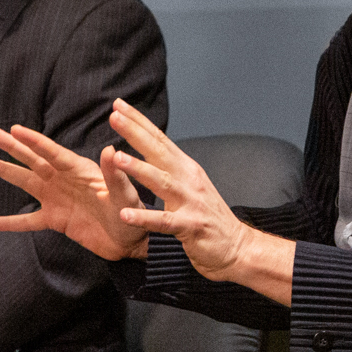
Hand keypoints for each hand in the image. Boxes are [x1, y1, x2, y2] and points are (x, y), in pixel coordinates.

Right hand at [0, 126, 149, 260]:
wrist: (130, 241)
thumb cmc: (133, 213)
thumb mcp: (125, 194)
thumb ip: (115, 174)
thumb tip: (110, 150)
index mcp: (80, 171)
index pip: (53, 153)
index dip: (34, 141)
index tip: (14, 129)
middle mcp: (64, 180)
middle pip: (34, 161)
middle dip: (13, 148)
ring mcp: (57, 199)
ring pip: (26, 183)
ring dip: (6, 172)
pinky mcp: (55, 220)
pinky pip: (27, 221)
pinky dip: (9, 223)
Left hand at [103, 99, 296, 304]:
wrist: (238, 246)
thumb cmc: (208, 217)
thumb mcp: (190, 185)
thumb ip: (171, 168)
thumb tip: (149, 149)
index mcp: (186, 168)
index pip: (159, 139)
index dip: (139, 121)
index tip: (118, 104)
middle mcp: (188, 179)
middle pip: (159, 151)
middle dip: (135, 132)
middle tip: (114, 115)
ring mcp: (191, 202)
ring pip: (162, 181)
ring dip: (139, 169)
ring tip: (117, 158)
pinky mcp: (190, 227)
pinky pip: (164, 222)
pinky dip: (144, 217)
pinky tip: (125, 214)